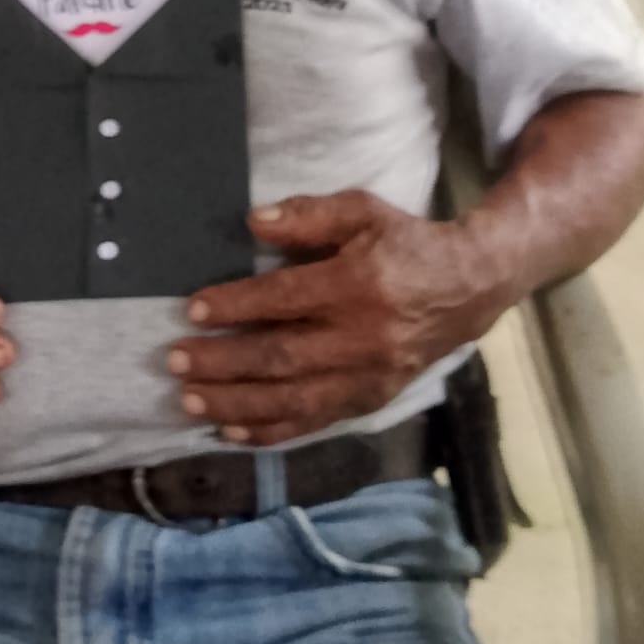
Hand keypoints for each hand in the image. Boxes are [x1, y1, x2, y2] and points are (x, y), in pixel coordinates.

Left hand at [169, 192, 507, 446]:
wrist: (469, 289)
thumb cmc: (404, 244)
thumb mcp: (363, 211)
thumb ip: (309, 215)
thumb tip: (255, 221)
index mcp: (358, 285)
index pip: (285, 299)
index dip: (236, 306)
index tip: (192, 310)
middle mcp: (362, 337)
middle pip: (282, 357)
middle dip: (223, 363)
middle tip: (174, 361)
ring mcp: (368, 377)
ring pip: (293, 399)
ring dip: (235, 404)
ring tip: (188, 402)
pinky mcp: (370, 400)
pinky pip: (314, 421)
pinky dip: (270, 431)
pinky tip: (231, 432)